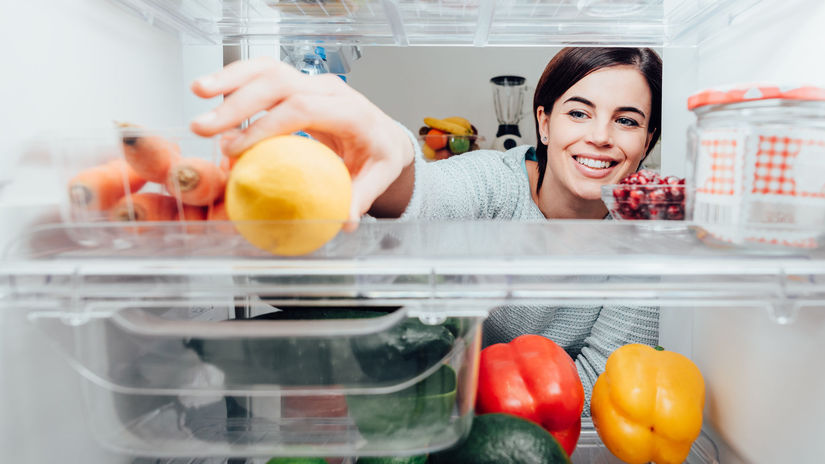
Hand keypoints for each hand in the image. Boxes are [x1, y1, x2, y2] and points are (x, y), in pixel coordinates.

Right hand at [189, 57, 414, 227]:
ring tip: (197, 92)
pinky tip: (209, 90)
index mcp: (351, 111)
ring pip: (268, 69)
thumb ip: (360, 197)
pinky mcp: (298, 83)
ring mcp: (312, 82)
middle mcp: (330, 89)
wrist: (384, 134)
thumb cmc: (378, 156)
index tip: (236, 149)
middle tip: (204, 128)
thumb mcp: (378, 177)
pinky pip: (264, 74)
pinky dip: (235, 78)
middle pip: (279, 83)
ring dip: (230, 79)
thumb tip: (344, 221)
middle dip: (238, 103)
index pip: (303, 109)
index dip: (266, 126)